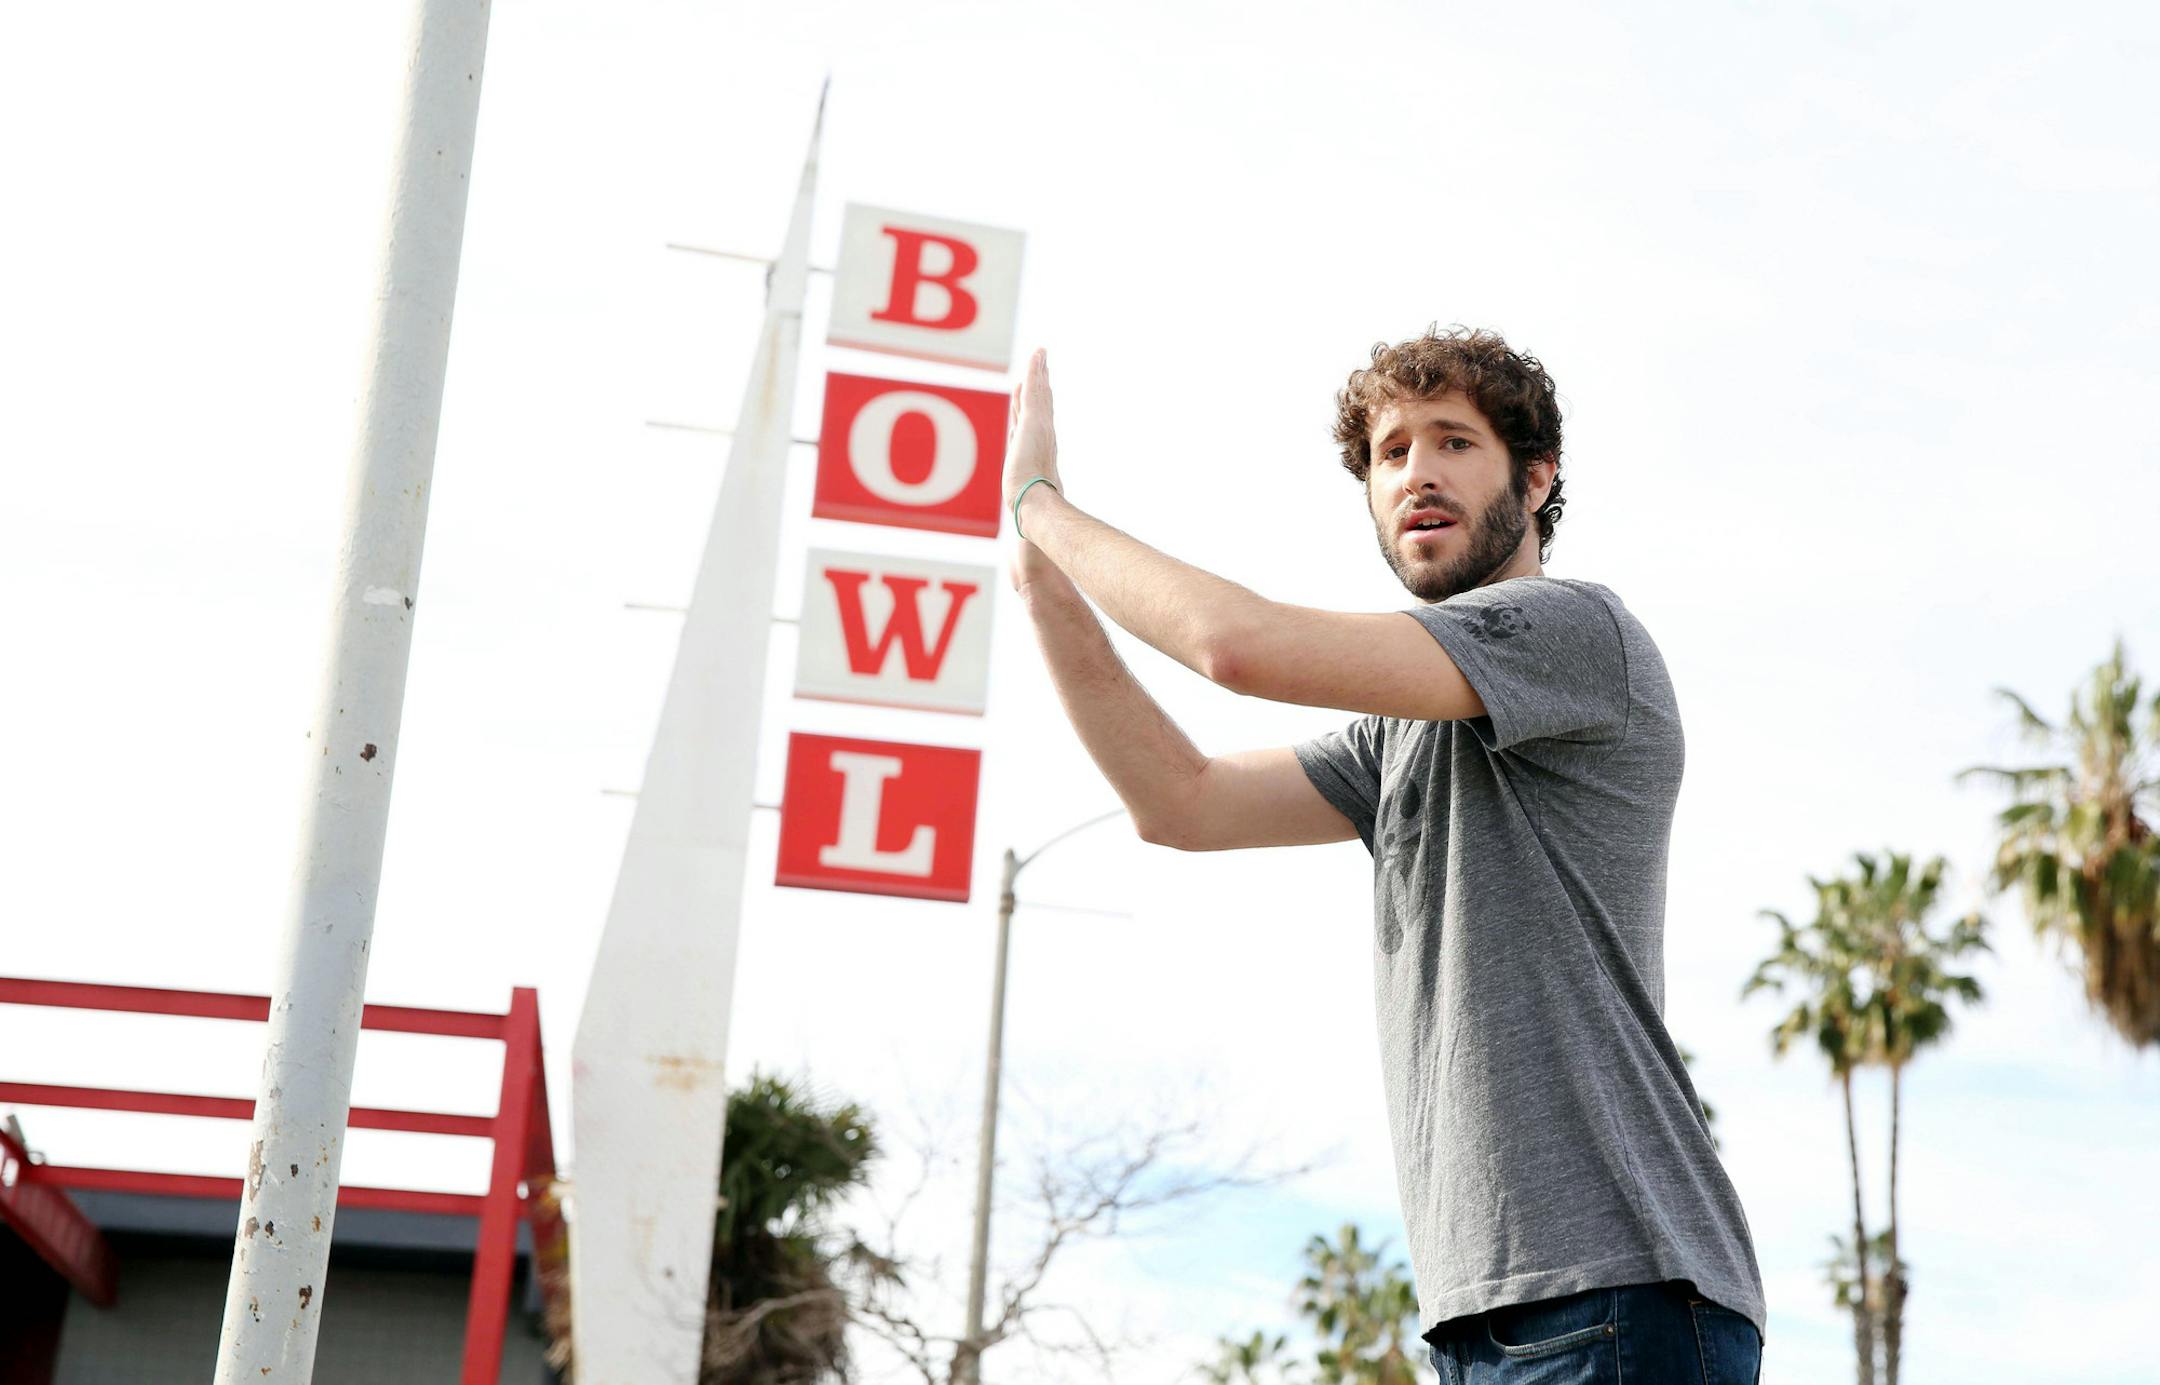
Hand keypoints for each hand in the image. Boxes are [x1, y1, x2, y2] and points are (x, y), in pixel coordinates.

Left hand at [1004, 347, 1062, 525]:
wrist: (1034, 503)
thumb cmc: (1034, 511)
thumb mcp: (1029, 506)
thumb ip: (1032, 511)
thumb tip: (1029, 539)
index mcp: (1041, 452)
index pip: (1038, 425)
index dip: (1038, 409)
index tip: (1039, 396)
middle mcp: (1043, 437)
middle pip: (1042, 405)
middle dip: (1041, 386)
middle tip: (1042, 367)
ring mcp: (1040, 427)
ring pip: (1039, 393)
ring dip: (1039, 373)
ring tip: (1040, 356)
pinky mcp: (1034, 419)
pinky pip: (1034, 389)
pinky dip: (1036, 371)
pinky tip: (1038, 356)